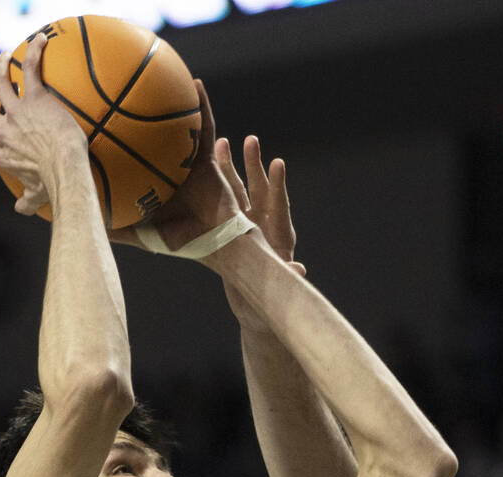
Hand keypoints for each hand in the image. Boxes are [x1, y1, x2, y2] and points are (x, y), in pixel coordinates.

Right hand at [0, 33, 87, 215]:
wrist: (65, 168)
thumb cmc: (53, 186)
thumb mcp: (36, 196)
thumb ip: (26, 202)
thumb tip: (20, 209)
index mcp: (2, 155)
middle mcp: (4, 132)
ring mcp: (17, 113)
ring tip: (5, 58)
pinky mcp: (34, 98)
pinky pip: (29, 69)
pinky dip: (34, 52)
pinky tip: (41, 40)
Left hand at [109, 80, 241, 251]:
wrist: (215, 242)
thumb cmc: (180, 241)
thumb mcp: (142, 235)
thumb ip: (118, 229)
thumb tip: (86, 222)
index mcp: (152, 185)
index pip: (131, 161)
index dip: (116, 146)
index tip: (97, 127)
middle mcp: (168, 170)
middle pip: (150, 138)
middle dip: (137, 118)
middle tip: (119, 95)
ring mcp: (187, 162)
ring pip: (177, 127)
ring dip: (170, 102)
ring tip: (158, 75)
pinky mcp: (207, 157)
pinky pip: (205, 126)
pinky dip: (202, 105)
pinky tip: (195, 85)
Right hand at [215, 135, 302, 331]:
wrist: (254, 309)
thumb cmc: (264, 305)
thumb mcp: (274, 291)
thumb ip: (286, 278)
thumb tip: (300, 270)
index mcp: (276, 237)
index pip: (279, 206)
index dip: (278, 186)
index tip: (277, 164)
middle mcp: (262, 225)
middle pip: (258, 190)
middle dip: (253, 166)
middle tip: (250, 140)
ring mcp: (245, 226)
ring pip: (238, 192)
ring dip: (230, 168)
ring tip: (222, 143)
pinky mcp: (230, 231)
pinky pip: (223, 205)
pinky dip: (216, 187)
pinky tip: (202, 169)